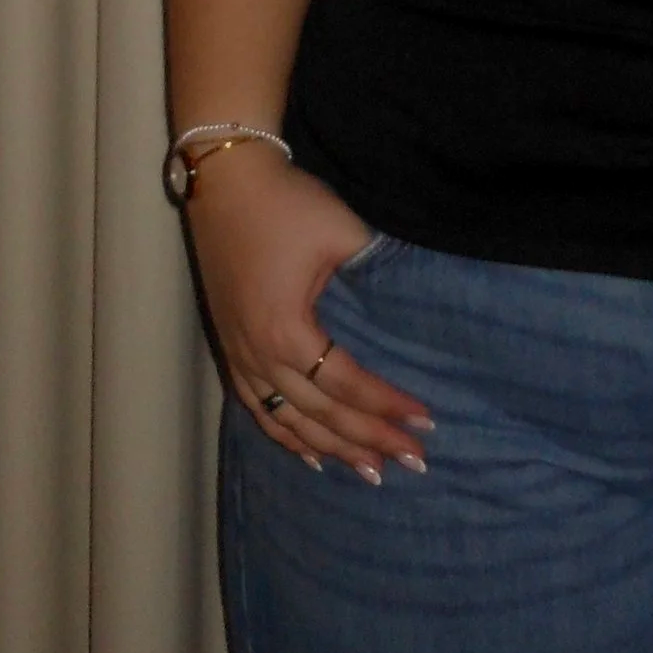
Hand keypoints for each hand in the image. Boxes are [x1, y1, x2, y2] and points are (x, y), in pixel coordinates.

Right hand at [184, 145, 433, 483]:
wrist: (226, 179)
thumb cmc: (286, 203)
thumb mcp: (343, 231)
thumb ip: (376, 271)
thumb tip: (413, 301)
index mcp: (286, 331)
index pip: (347, 385)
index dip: (387, 406)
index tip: (426, 421)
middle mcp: (258, 355)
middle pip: (321, 414)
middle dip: (370, 440)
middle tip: (415, 461)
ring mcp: (239, 354)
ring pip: (288, 420)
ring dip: (331, 448)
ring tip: (371, 472)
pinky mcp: (230, 345)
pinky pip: (257, 407)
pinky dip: (285, 436)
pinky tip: (309, 455)